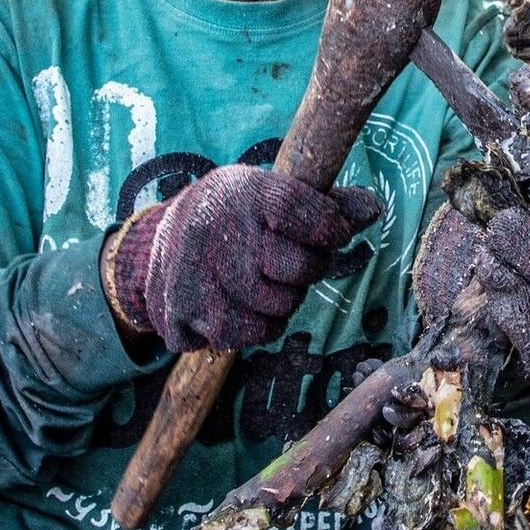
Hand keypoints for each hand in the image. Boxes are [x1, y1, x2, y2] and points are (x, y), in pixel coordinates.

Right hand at [105, 163, 381, 354]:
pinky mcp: (180, 316)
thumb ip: (326, 203)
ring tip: (256, 279)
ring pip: (278, 313)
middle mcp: (217, 235)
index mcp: (245, 194)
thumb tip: (373, 211)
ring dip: (277, 303)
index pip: (312, 216)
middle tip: (285, 257)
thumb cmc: (235, 214)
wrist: (157, 236)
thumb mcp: (273, 191)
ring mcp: (196, 280)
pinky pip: (246, 338)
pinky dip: (249, 326)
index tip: (330, 231)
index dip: (332, 229)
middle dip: (305, 269)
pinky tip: (232, 300)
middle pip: (300, 271)